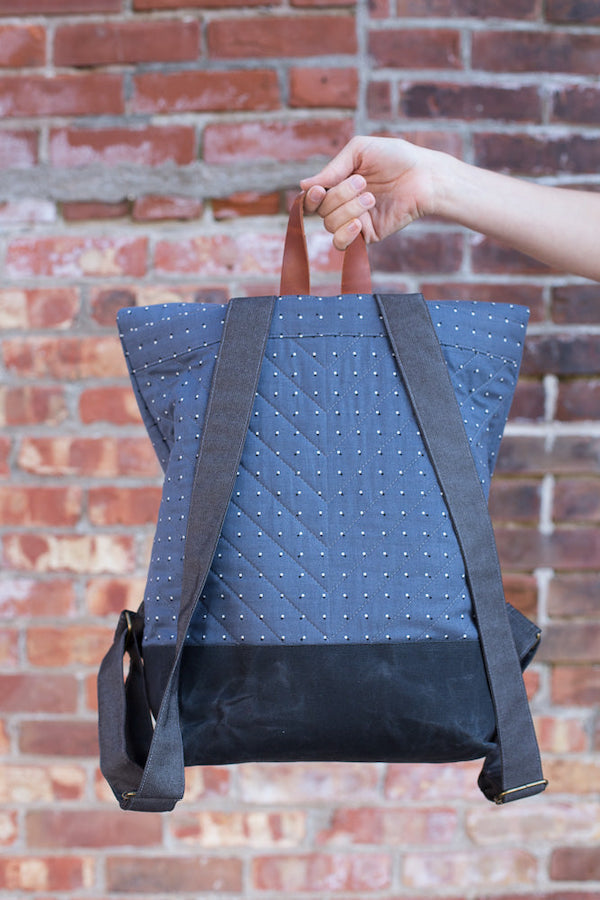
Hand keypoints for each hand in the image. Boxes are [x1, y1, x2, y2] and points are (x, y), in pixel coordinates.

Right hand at [300, 135, 438, 249]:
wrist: (424, 176)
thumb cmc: (395, 158)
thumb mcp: (360, 150)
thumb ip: (332, 168)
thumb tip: (303, 186)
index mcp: (337, 183)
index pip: (311, 198)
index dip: (310, 198)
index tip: (318, 190)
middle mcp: (342, 204)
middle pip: (321, 210)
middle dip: (339, 195)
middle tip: (362, 182)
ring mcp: (354, 221)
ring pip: (331, 225)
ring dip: (348, 209)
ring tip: (371, 197)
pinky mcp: (367, 235)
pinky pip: (342, 244)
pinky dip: (345, 234)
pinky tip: (359, 223)